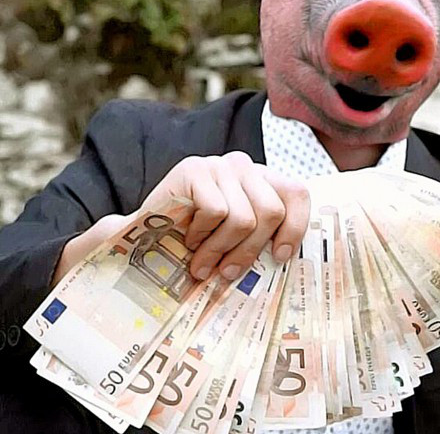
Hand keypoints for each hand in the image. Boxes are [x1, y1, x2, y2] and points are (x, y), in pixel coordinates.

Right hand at [52, 152, 309, 284]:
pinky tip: (188, 239)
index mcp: (261, 181)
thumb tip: (290, 257)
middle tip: (226, 274)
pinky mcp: (194, 168)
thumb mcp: (237, 241)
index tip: (280, 257)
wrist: (142, 240)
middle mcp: (244, 165)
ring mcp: (219, 165)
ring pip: (244, 218)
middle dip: (249, 252)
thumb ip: (262, 237)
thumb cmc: (197, 246)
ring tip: (202, 263)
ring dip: (220, 250)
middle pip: (271, 212)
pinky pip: (216, 211)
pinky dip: (202, 235)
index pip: (297, 193)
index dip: (295, 227)